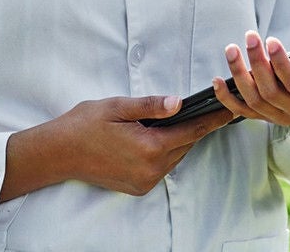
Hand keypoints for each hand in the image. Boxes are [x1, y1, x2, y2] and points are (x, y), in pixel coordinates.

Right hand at [0, 95, 233, 200]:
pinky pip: (162, 167)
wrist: (58, 153)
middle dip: (196, 127)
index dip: (212, 120)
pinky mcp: (138, 187)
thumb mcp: (117, 106)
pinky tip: (160, 136)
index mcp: (149, 147)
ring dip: (179, 139)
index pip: (191, 132)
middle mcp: (151, 170)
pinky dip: (166, 151)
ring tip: (184, 119)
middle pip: (184, 145)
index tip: (230, 111)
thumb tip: (178, 102)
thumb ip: (150, 105)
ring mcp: (145, 181)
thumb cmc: (84, 124)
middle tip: (209, 108)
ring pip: (174, 157)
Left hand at [211, 32, 289, 133]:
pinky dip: (227, 98)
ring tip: (232, 49)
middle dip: (257, 62)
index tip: (272, 40)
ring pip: (253, 100)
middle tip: (251, 36)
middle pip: (269, 91)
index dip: (281, 63)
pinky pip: (242, 112)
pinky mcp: (266, 117)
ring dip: (239, 75)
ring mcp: (279, 117)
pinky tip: (216, 80)